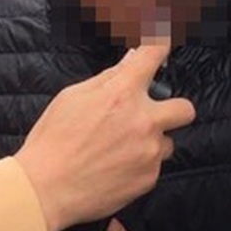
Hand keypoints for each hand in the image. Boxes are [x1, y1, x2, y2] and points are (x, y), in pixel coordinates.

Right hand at [14, 42, 194, 230]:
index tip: (164, 42)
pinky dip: (139, 165)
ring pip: (167, 141)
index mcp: (121, 94)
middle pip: (185, 108)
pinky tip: (114, 167)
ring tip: (120, 149)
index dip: (161, 43)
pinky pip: (154, 166)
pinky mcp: (148, 179)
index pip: (153, 56)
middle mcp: (143, 121)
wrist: (46, 187)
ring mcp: (148, 152)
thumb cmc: (53, 141)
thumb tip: (128, 64)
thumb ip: (107, 79)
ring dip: (150, 141)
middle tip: (152, 114)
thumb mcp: (72, 97)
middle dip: (173, 109)